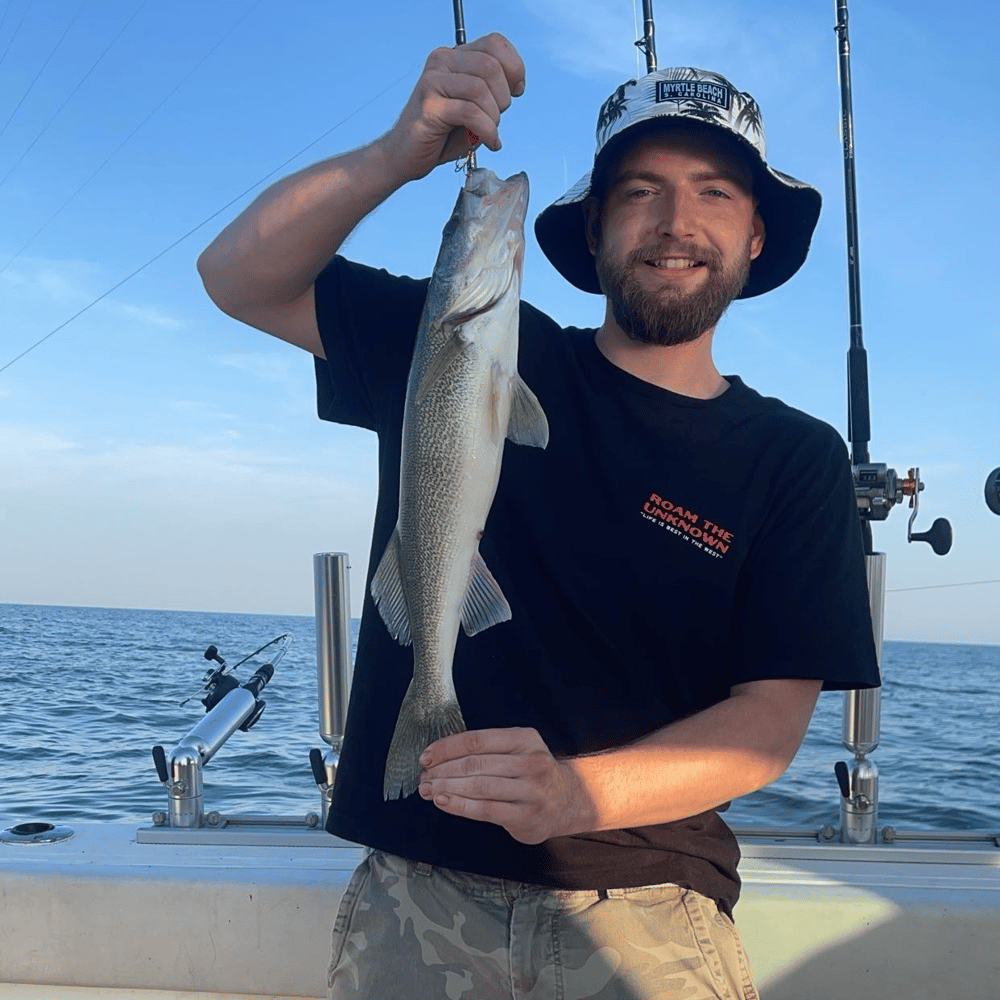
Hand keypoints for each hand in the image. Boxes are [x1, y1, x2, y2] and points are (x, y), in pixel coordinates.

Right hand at [380, 33, 524, 181]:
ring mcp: (433, 81)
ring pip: (481, 88)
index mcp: (453, 56)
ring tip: (488, 132)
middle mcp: (441, 61)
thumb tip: (516, 86)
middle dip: (503, 98)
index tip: (516, 92)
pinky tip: (488, 142)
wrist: (404, 156)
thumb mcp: (473, 107)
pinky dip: (486, 130)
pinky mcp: (429, 105)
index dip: (514, 67)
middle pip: (491, 66)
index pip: (495, 43)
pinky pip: (470, 112)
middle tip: (495, 119)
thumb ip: (492, 91)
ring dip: (493, 117)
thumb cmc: (441, 134)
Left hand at [418, 727, 592, 843]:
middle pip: (475, 763)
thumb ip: (487, 748)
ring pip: (478, 786)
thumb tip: (440, 754)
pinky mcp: (525, 815)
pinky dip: (460, 806)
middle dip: (442, 770)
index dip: (447, 748)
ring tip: (428, 790)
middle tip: (423, 776)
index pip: (476, 740)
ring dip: (447, 788)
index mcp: (524, 739)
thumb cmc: (531, 773)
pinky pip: (485, 809)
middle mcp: (530, 762)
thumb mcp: (518, 749)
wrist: (566, 801)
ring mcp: (530, 790)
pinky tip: (443, 802)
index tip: (426, 756)